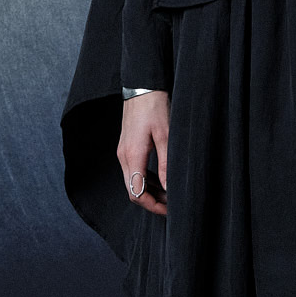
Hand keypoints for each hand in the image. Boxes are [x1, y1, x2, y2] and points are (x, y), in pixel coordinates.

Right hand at [117, 91, 169, 216]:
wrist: (142, 87)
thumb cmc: (155, 107)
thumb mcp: (166, 136)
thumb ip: (166, 164)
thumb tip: (168, 188)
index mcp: (132, 155)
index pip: (136, 192)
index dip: (152, 205)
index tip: (169, 210)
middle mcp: (124, 156)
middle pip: (132, 190)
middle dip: (151, 201)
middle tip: (172, 204)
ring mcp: (123, 152)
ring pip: (133, 181)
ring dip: (149, 191)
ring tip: (169, 193)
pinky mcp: (127, 147)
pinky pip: (134, 170)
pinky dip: (146, 179)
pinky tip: (161, 179)